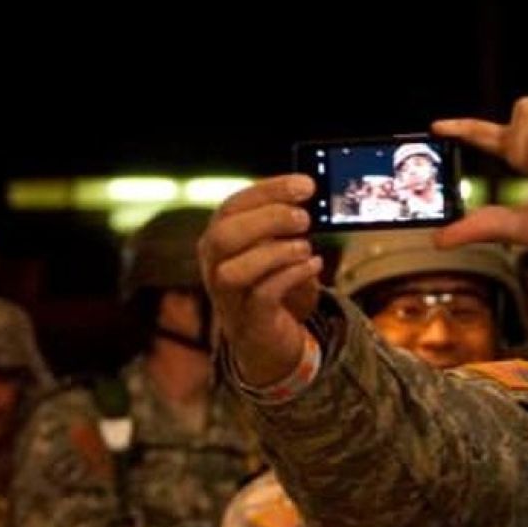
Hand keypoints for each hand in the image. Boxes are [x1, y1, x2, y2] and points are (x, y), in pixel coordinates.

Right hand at [199, 176, 322, 386]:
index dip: (269, 191)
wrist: (269, 341)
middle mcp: (214, 266)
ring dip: (276, 253)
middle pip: (224, 235)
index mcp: (220, 239)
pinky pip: (262, 296)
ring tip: (306, 248)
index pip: (233, 206)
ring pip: (233, 271)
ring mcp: (227, 297)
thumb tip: (309, 194)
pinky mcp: (249, 321)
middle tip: (305, 219)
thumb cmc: (273, 286)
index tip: (305, 185)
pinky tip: (313, 266)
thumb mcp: (277, 249)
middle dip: (268, 219)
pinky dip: (291, 276)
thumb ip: (283, 225)